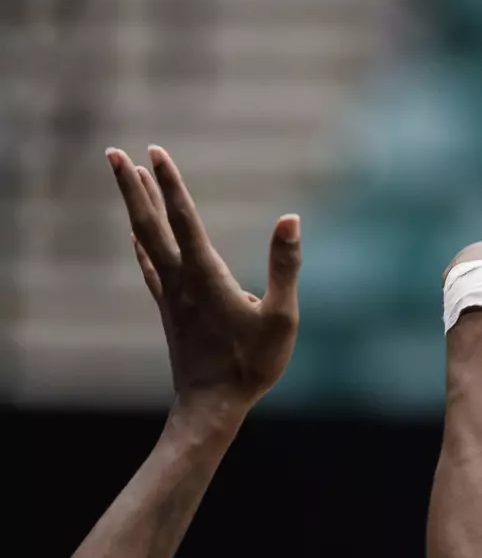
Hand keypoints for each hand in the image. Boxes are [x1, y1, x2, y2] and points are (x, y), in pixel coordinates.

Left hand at [108, 146, 301, 417]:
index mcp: (206, 276)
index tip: (154, 151)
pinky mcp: (170, 308)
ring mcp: (170, 294)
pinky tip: (134, 233)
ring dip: (134, 205)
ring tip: (125, 176)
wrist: (211, 406)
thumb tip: (291, 219)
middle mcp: (180, 279)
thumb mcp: (281, 316)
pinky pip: (148, 264)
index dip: (170, 182)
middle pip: (149, 223)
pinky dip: (139, 241)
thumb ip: (285, 265)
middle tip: (114, 152)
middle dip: (131, 186)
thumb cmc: (253, 364)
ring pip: (145, 239)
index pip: (184, 218)